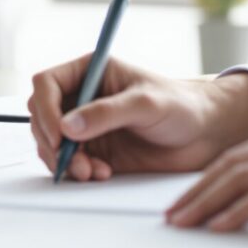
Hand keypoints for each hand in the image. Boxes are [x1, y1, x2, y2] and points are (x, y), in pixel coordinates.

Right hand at [26, 55, 247, 181]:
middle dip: (51, 141)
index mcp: (90, 72)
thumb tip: (68, 127)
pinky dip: (77, 172)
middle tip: (71, 160)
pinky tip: (100, 174)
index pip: (46, 83)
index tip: (59, 134)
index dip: (45, 109)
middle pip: (41, 116)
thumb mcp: (146, 104)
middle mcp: (82, 97)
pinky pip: (68, 162)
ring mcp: (86, 125)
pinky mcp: (94, 151)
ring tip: (90, 172)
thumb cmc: (181, 106)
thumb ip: (107, 113)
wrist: (205, 135)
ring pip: (50, 143)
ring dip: (63, 161)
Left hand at [166, 112, 247, 231]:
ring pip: (236, 179)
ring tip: (182, 223)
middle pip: (229, 164)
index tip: (190, 195)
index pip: (240, 154)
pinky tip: (217, 226)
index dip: (210, 176)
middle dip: (196, 191)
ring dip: (204, 203)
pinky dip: (234, 213)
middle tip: (172, 213)